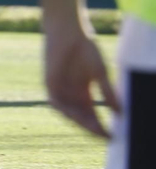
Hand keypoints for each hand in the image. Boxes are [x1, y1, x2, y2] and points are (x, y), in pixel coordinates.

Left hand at [43, 17, 119, 138]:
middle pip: (81, 117)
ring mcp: (60, 89)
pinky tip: (76, 115)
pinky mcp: (49, 83)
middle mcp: (70, 94)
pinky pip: (56, 102)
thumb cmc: (86, 49)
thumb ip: (107, 92)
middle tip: (104, 136)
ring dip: (80, 122)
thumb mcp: (100, 74)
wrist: (70, 32)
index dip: (100, 126)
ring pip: (69, 112)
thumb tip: (120, 113)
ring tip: (94, 129)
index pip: (91, 115)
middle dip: (92, 128)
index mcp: (83, 92)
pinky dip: (65, 110)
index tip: (112, 137)